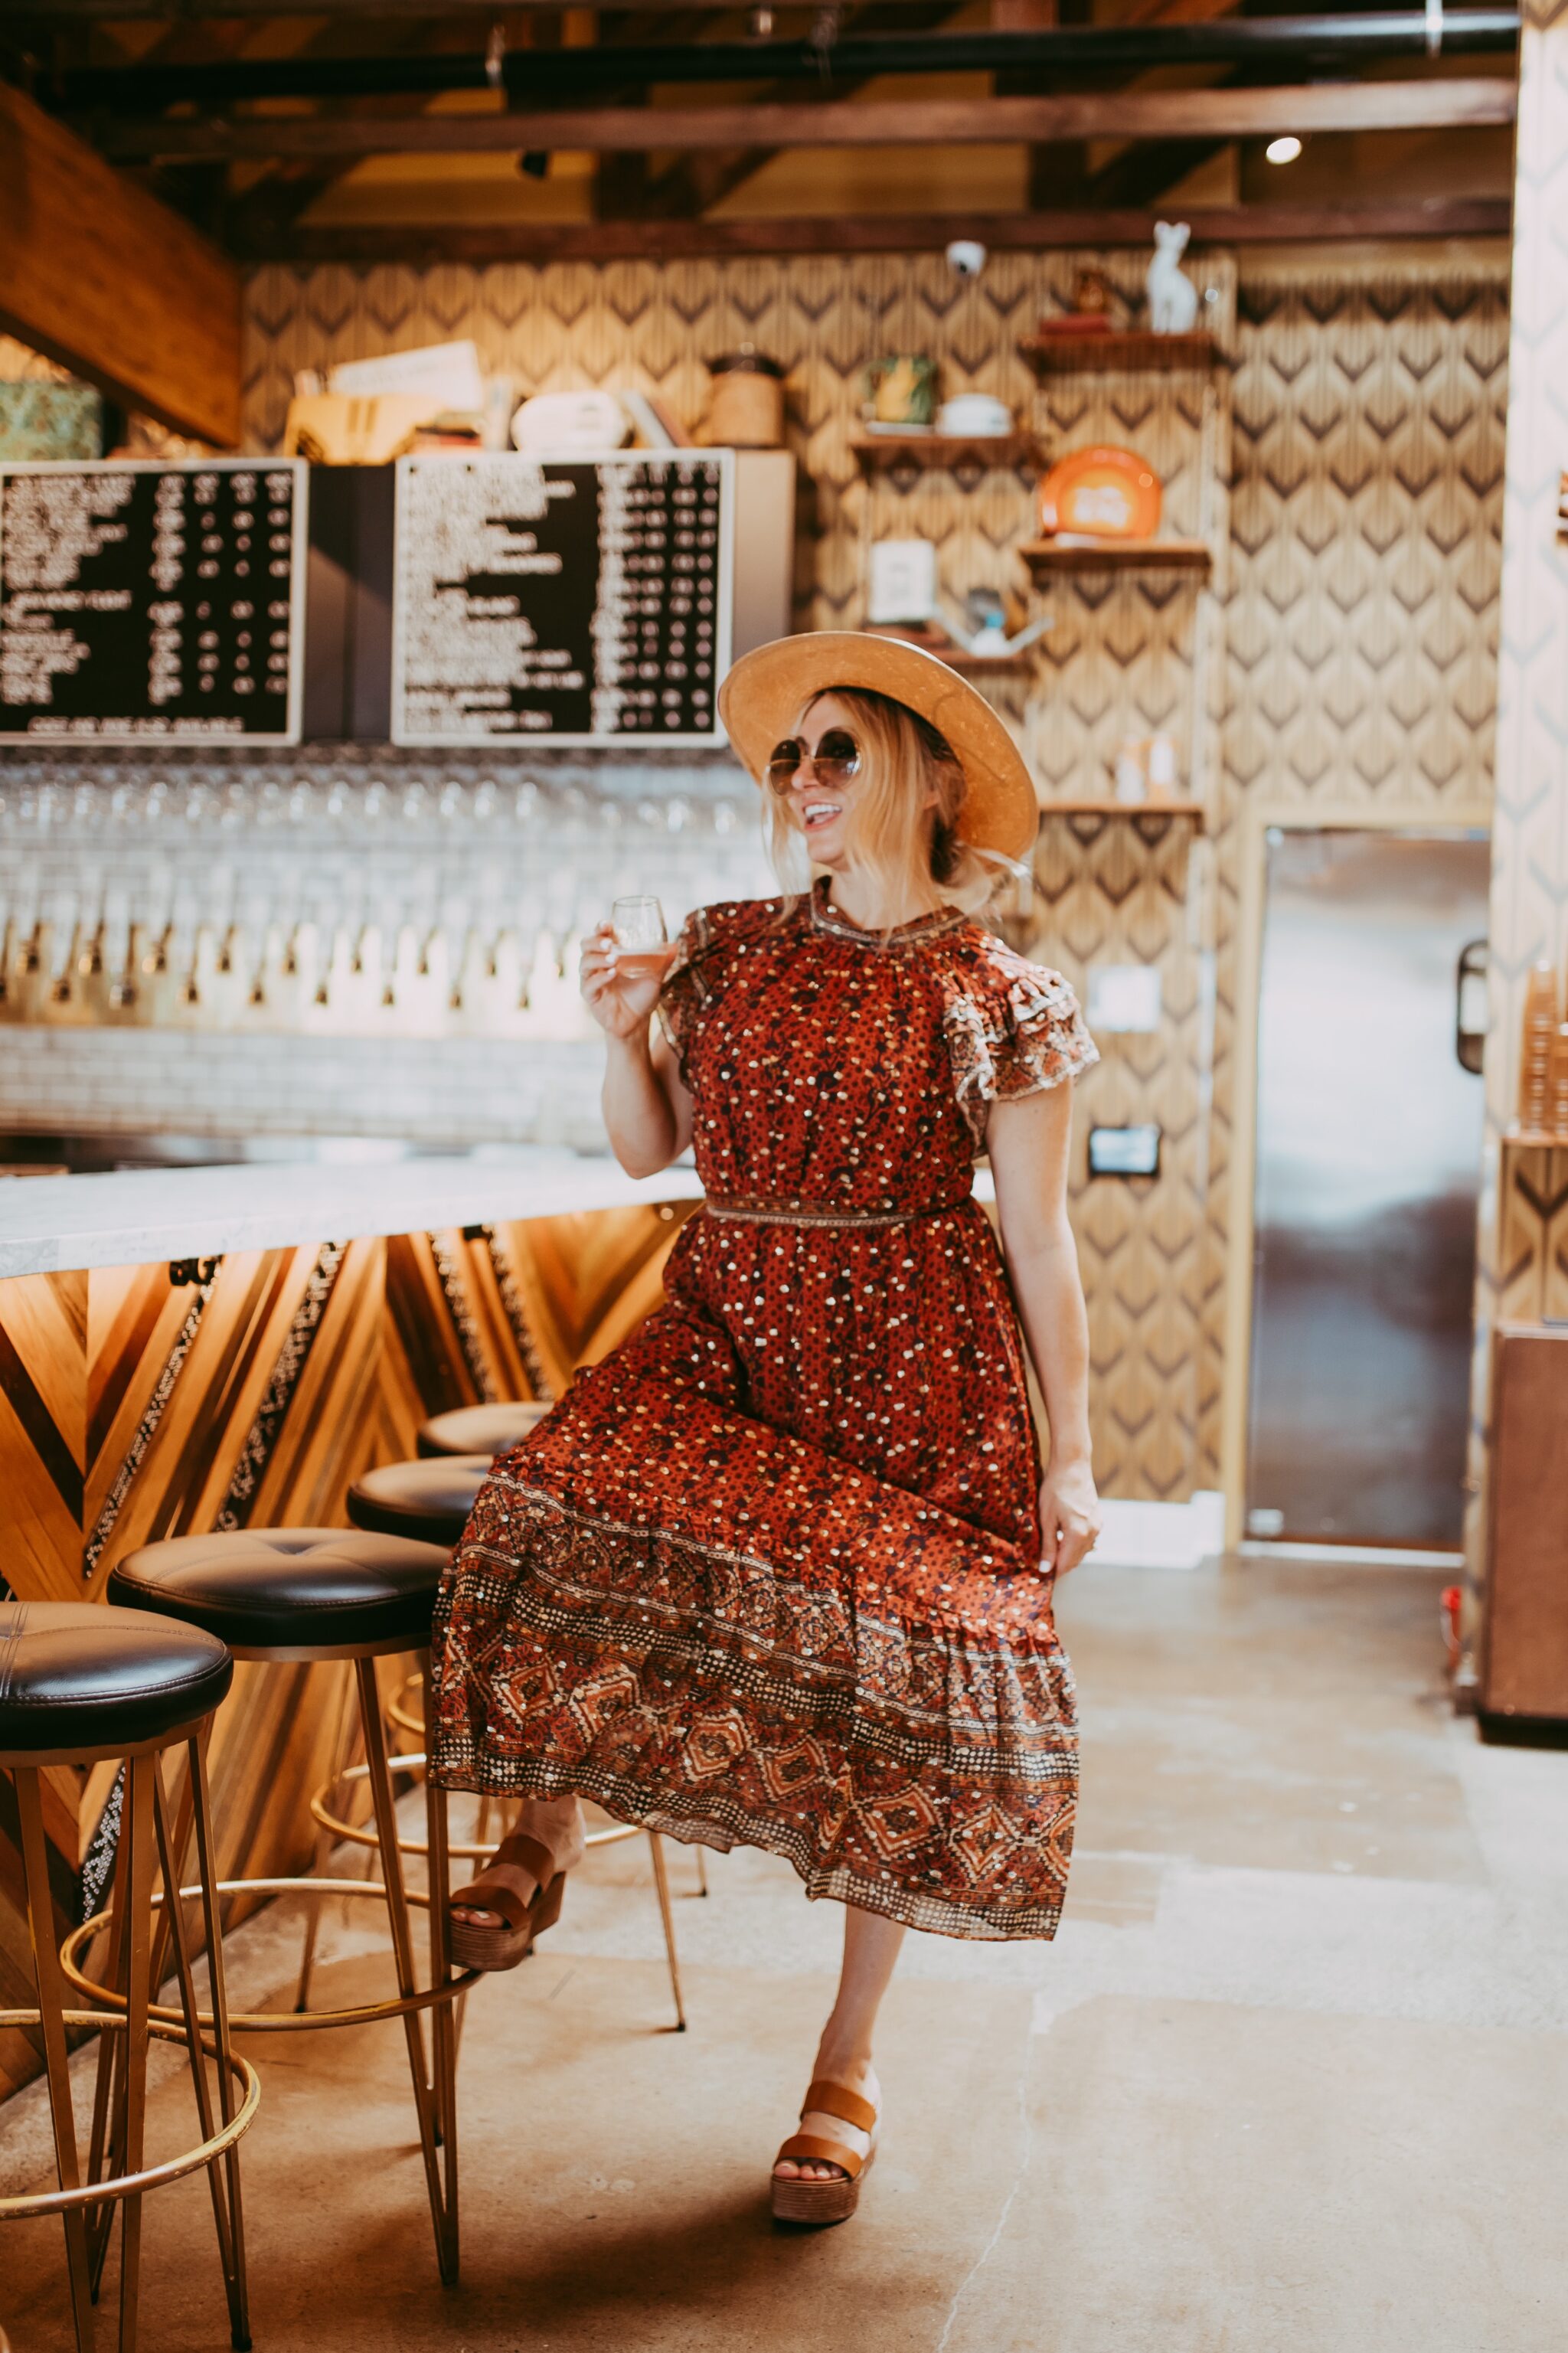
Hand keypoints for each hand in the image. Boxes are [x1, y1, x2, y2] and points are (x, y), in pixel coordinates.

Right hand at [580, 923, 667, 1040]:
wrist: (638, 1022)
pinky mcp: (591, 997)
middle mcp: (597, 965)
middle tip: (610, 943)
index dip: (600, 928)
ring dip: (598, 958)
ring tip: (615, 959)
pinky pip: (589, 984)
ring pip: (585, 963)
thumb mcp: (655, 977)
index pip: (599, 936)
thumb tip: (674, 945)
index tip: (608, 924)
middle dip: (596, 941)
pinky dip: (600, 978)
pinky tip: (612, 974)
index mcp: (609, 955)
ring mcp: (591, 980)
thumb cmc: (642, 996)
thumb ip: (662, 961)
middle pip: (586, 945)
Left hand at [1039, 1457, 1100, 1577]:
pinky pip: (1087, 1540)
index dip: (1053, 1572)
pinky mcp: (1098, 1520)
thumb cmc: (1055, 1488)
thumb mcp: (1046, 1518)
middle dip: (1060, 1565)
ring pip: (1082, 1551)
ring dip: (1068, 1555)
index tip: (1040, 1574)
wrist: (1073, 1465)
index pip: (1066, 1564)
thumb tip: (1045, 1569)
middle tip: (1043, 1565)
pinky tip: (1062, 1538)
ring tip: (1050, 1552)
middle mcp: (1092, 1532)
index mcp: (1078, 1534)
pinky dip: (1075, 1544)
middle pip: (1075, 1560)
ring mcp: (1097, 1526)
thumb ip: (1048, 1545)